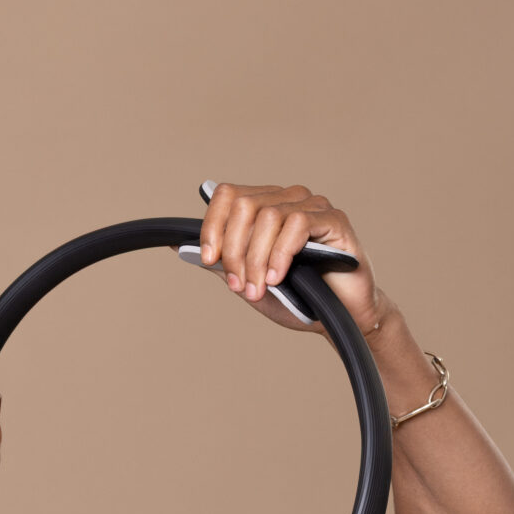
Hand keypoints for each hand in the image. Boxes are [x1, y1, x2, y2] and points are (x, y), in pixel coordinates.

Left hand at [197, 181, 383, 337]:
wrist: (337, 318)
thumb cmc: (296, 298)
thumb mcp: (247, 282)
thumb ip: (219, 263)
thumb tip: (176, 245)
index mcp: (264, 208)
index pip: (227, 195)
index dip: (212, 226)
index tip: (209, 260)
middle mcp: (287, 199)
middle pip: (244, 206)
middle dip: (234, 250)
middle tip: (239, 285)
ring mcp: (312, 206)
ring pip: (269, 217)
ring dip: (256, 260)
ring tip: (260, 289)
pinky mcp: (334, 220)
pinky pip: (297, 224)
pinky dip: (280, 254)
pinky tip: (279, 277)